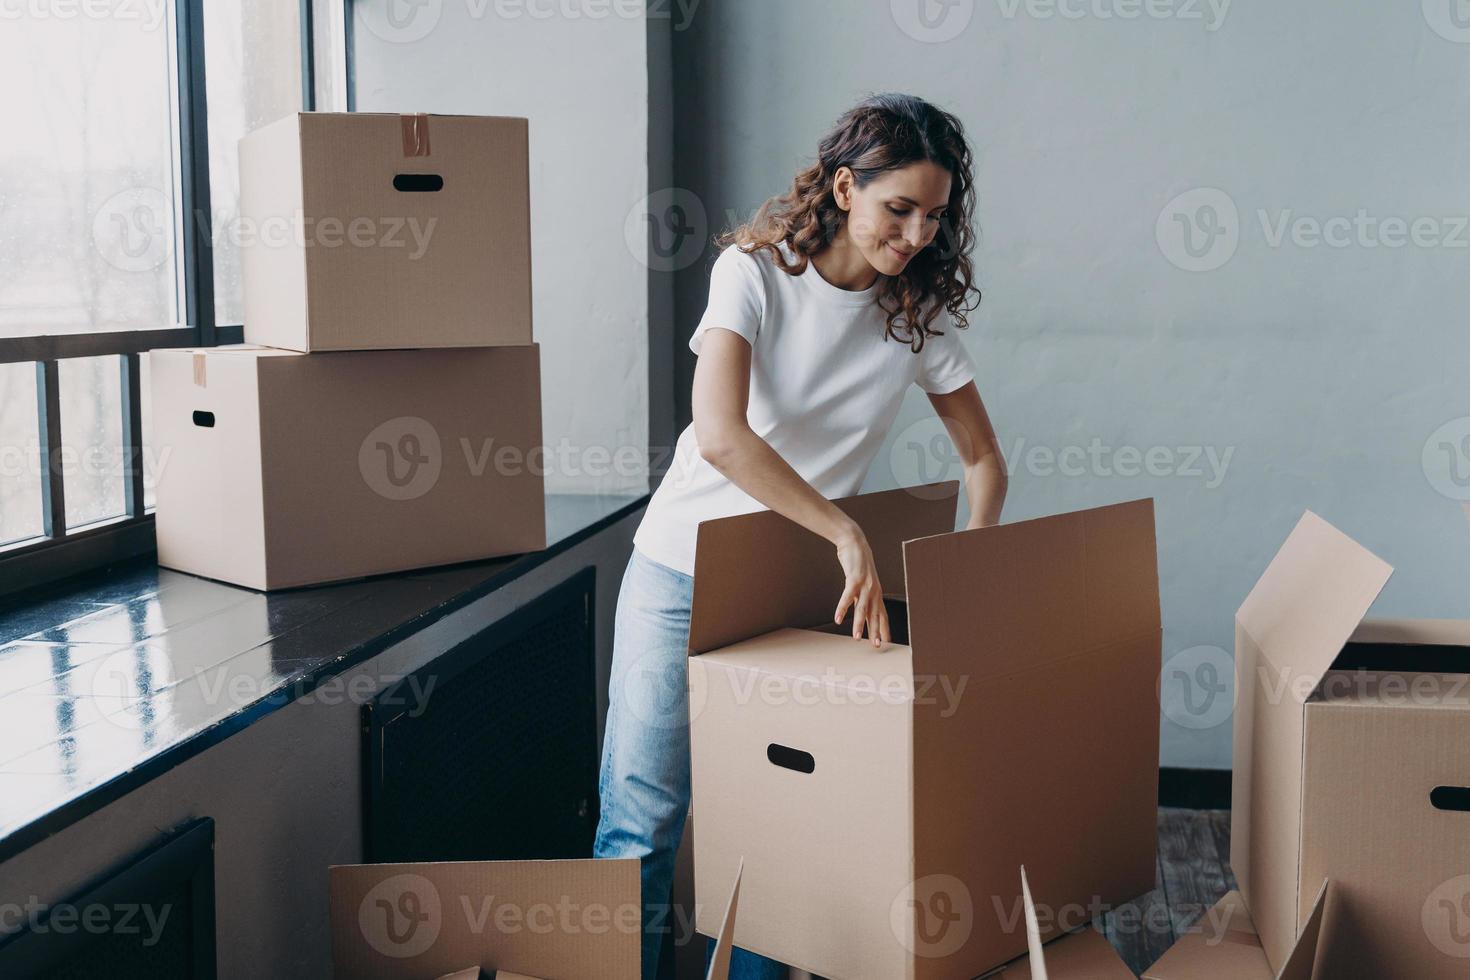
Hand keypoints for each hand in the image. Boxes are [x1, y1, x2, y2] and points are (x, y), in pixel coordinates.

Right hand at [832, 525, 888, 648]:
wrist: (855, 542)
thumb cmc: (858, 562)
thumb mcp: (862, 581)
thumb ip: (862, 595)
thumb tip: (861, 608)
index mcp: (876, 592)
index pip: (882, 614)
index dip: (884, 628)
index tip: (886, 642)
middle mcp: (873, 590)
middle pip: (875, 614)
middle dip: (875, 631)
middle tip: (876, 646)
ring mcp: (864, 585)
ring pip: (862, 608)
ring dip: (859, 624)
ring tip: (856, 638)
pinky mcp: (853, 579)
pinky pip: (847, 597)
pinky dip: (842, 608)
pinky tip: (837, 619)